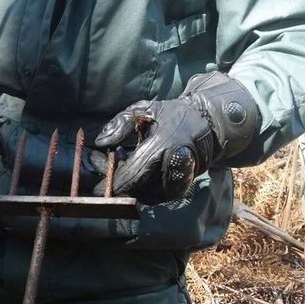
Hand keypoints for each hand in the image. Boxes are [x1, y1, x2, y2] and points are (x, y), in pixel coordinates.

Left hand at [91, 72, 260, 204]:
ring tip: (118, 162)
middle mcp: (170, 167)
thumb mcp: (146, 109)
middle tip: (100, 170)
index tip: (95, 184)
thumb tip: (100, 142)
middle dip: (114, 183)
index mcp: (162, 146)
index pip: (131, 174)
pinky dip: (139, 187)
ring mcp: (177, 181)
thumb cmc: (173, 115)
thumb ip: (121, 122)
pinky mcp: (180, 189)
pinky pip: (152, 195)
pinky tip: (134, 171)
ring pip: (142, 193)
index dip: (111, 182)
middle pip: (134, 188)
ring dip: (125, 184)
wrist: (209, 125)